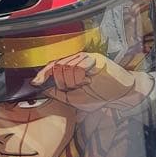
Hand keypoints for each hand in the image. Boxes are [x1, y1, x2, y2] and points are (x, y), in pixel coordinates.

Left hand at [30, 52, 149, 110]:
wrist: (120, 95)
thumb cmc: (99, 96)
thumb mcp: (74, 99)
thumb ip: (58, 93)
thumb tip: (42, 88)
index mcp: (70, 68)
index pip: (51, 66)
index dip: (42, 74)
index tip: (35, 82)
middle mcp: (75, 60)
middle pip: (57, 66)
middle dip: (62, 81)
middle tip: (75, 87)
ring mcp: (84, 58)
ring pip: (67, 65)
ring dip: (74, 80)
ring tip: (85, 84)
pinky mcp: (94, 58)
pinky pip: (80, 64)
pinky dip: (82, 75)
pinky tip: (90, 80)